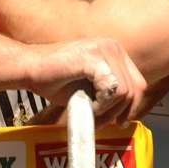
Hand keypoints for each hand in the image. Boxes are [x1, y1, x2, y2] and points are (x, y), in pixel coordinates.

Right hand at [27, 37, 145, 127]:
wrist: (29, 68)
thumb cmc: (55, 80)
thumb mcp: (90, 89)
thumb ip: (109, 95)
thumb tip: (127, 115)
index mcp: (114, 52)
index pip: (139, 83)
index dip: (132, 106)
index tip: (119, 121)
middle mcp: (112, 46)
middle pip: (135, 88)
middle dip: (119, 111)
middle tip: (99, 120)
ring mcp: (103, 49)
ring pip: (125, 91)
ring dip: (107, 109)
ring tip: (88, 110)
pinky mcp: (92, 56)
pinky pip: (112, 89)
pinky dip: (101, 104)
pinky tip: (85, 103)